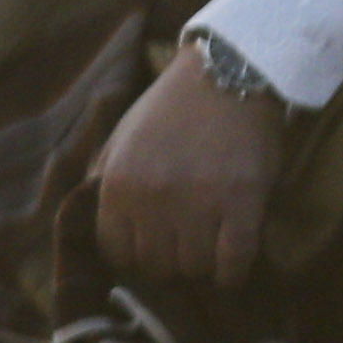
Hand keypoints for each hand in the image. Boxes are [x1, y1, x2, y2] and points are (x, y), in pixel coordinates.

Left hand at [94, 39, 286, 292]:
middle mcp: (153, 199)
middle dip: (172, 262)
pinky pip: (234, 265)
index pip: (118, 255)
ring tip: (213, 244)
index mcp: (119, 185)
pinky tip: (234, 260)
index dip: (138, 255)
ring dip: (204, 265)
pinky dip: (233, 273)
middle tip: (188, 244)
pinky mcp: (242, 201)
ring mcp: (199, 201)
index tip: (156, 244)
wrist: (229, 69)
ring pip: (195, 270)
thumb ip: (106, 185)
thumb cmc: (172, 106)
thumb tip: (101, 230)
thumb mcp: (122, 139)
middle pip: (158, 268)